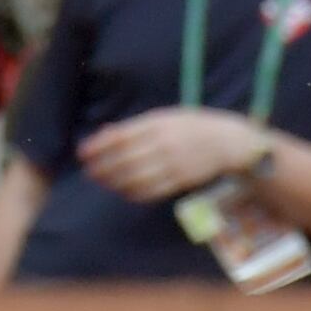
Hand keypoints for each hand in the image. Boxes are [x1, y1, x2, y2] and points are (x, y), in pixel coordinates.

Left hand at [75, 107, 269, 201]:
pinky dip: (134, 193)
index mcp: (157, 123)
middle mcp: (163, 143)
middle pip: (124, 159)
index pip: (120, 137)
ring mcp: (172, 163)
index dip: (98, 146)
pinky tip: (125, 191)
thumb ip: (136, 126)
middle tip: (89, 172)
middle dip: (102, 167)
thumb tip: (105, 133)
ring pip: (135, 177)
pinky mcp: (180, 180)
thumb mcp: (164, 117)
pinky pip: (152, 190)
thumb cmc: (191, 126)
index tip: (83, 153)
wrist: (228, 141)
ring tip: (104, 182)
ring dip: (115, 182)